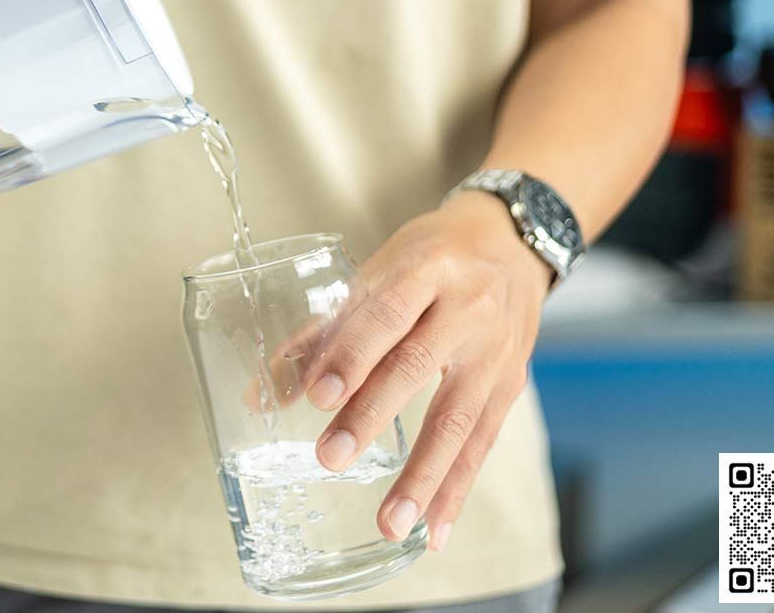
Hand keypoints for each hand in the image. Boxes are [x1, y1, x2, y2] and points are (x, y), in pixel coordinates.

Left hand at [306, 191, 550, 553]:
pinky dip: (456, 490)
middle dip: (372, 415)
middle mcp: (469, 308)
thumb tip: (262, 392)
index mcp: (428, 269)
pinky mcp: (510, 386)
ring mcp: (496, 352)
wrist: (511, 243)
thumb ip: (325, 332)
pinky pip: (482, 445)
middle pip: (418, 366)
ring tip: (390, 523)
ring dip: (422, 477)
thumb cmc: (431, 256)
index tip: (318, 395)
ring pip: (459, 419)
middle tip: (331, 457)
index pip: (387, 314)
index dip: (352, 354)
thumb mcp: (380, 272)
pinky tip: (433, 531)